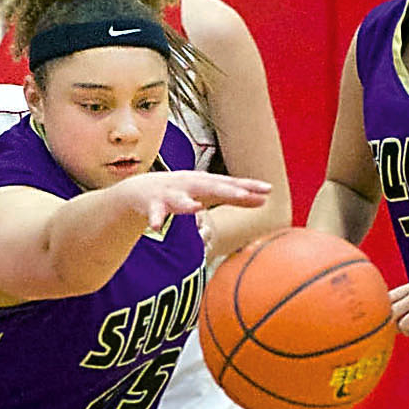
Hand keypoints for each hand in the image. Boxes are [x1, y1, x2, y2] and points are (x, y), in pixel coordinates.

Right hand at [121, 170, 269, 231]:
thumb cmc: (182, 191)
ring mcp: (170, 194)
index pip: (230, 184)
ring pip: (180, 200)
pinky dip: (154, 219)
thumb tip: (265, 200)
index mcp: (205, 182)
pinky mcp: (152, 205)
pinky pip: (154, 214)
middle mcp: (189, 184)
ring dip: (186, 204)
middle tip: (243, 195)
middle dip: (226, 191)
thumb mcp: (209, 193)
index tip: (268, 189)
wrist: (141, 190)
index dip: (248, 186)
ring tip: (195, 207)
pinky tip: (155, 227)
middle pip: (210, 188)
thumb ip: (236, 198)